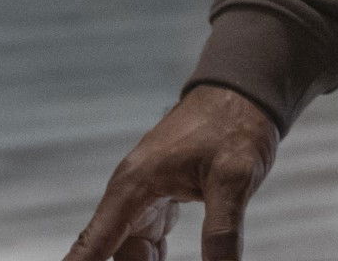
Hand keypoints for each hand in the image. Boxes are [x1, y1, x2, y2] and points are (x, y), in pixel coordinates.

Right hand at [64, 85, 280, 260]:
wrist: (243, 93)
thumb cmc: (233, 125)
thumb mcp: (233, 177)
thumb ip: (222, 231)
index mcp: (135, 185)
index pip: (94, 241)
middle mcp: (131, 193)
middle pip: (117, 253)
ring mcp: (145, 197)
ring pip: (133, 251)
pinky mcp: (161, 200)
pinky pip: (149, 242)